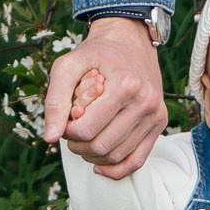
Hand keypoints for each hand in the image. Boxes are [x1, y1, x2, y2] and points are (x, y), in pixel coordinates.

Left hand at [42, 17, 166, 179]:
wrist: (129, 40)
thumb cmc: (95, 53)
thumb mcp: (68, 65)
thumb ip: (55, 100)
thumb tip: (50, 137)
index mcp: (125, 86)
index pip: (86, 130)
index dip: (67, 131)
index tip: (65, 119)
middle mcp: (145, 102)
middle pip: (101, 146)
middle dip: (78, 144)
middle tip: (72, 129)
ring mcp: (155, 114)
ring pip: (117, 156)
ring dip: (92, 155)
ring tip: (84, 138)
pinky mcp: (159, 123)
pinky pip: (137, 161)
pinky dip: (116, 169)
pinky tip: (99, 165)